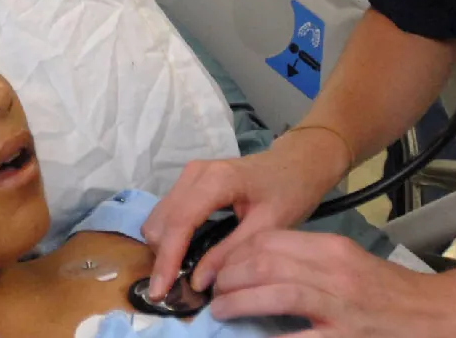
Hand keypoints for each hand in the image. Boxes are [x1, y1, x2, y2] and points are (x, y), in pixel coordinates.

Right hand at [142, 131, 349, 298]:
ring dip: (163, 248)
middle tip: (174, 290)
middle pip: (162, 221)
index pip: (180, 222)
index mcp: (216, 180)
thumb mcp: (268, 226)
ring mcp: (189, 174)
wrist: (296, 164)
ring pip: (159, 217)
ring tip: (179, 277)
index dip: (167, 259)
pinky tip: (184, 257)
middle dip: (162, 257)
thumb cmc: (289, 191)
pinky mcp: (188, 181)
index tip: (160, 292)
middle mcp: (195, 173)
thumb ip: (231, 252)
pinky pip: (167, 213)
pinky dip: (169, 238)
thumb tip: (197, 283)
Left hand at [208, 231, 455, 337]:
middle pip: (267, 261)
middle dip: (229, 274)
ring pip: (277, 291)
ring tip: (219, 309)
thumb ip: (310, 265)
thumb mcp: (350, 266)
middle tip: (211, 288)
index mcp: (333, 249)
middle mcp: (335, 271)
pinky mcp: (346, 337)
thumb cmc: (391, 295)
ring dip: (238, 300)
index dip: (236, 252)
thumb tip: (261, 272)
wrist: (438, 315)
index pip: (272, 240)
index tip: (217, 265)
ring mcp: (341, 305)